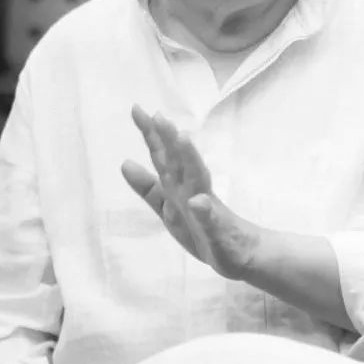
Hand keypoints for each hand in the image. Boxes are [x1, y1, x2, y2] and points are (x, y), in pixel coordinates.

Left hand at [121, 104, 259, 279]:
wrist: (240, 254)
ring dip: (190, 160)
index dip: (150, 134)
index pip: (163, 156)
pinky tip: (198, 202)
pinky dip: (205, 211)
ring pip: (198, 180)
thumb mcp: (168, 209)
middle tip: (158, 115)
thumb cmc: (202, 228)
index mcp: (180, 185)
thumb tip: (123, 163)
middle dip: (169, 138)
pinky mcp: (220, 231)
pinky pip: (212, 221)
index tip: (136, 109)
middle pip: (179, 161)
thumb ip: (148, 187)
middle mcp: (194, 189)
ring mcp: (208, 209)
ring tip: (183, 138)